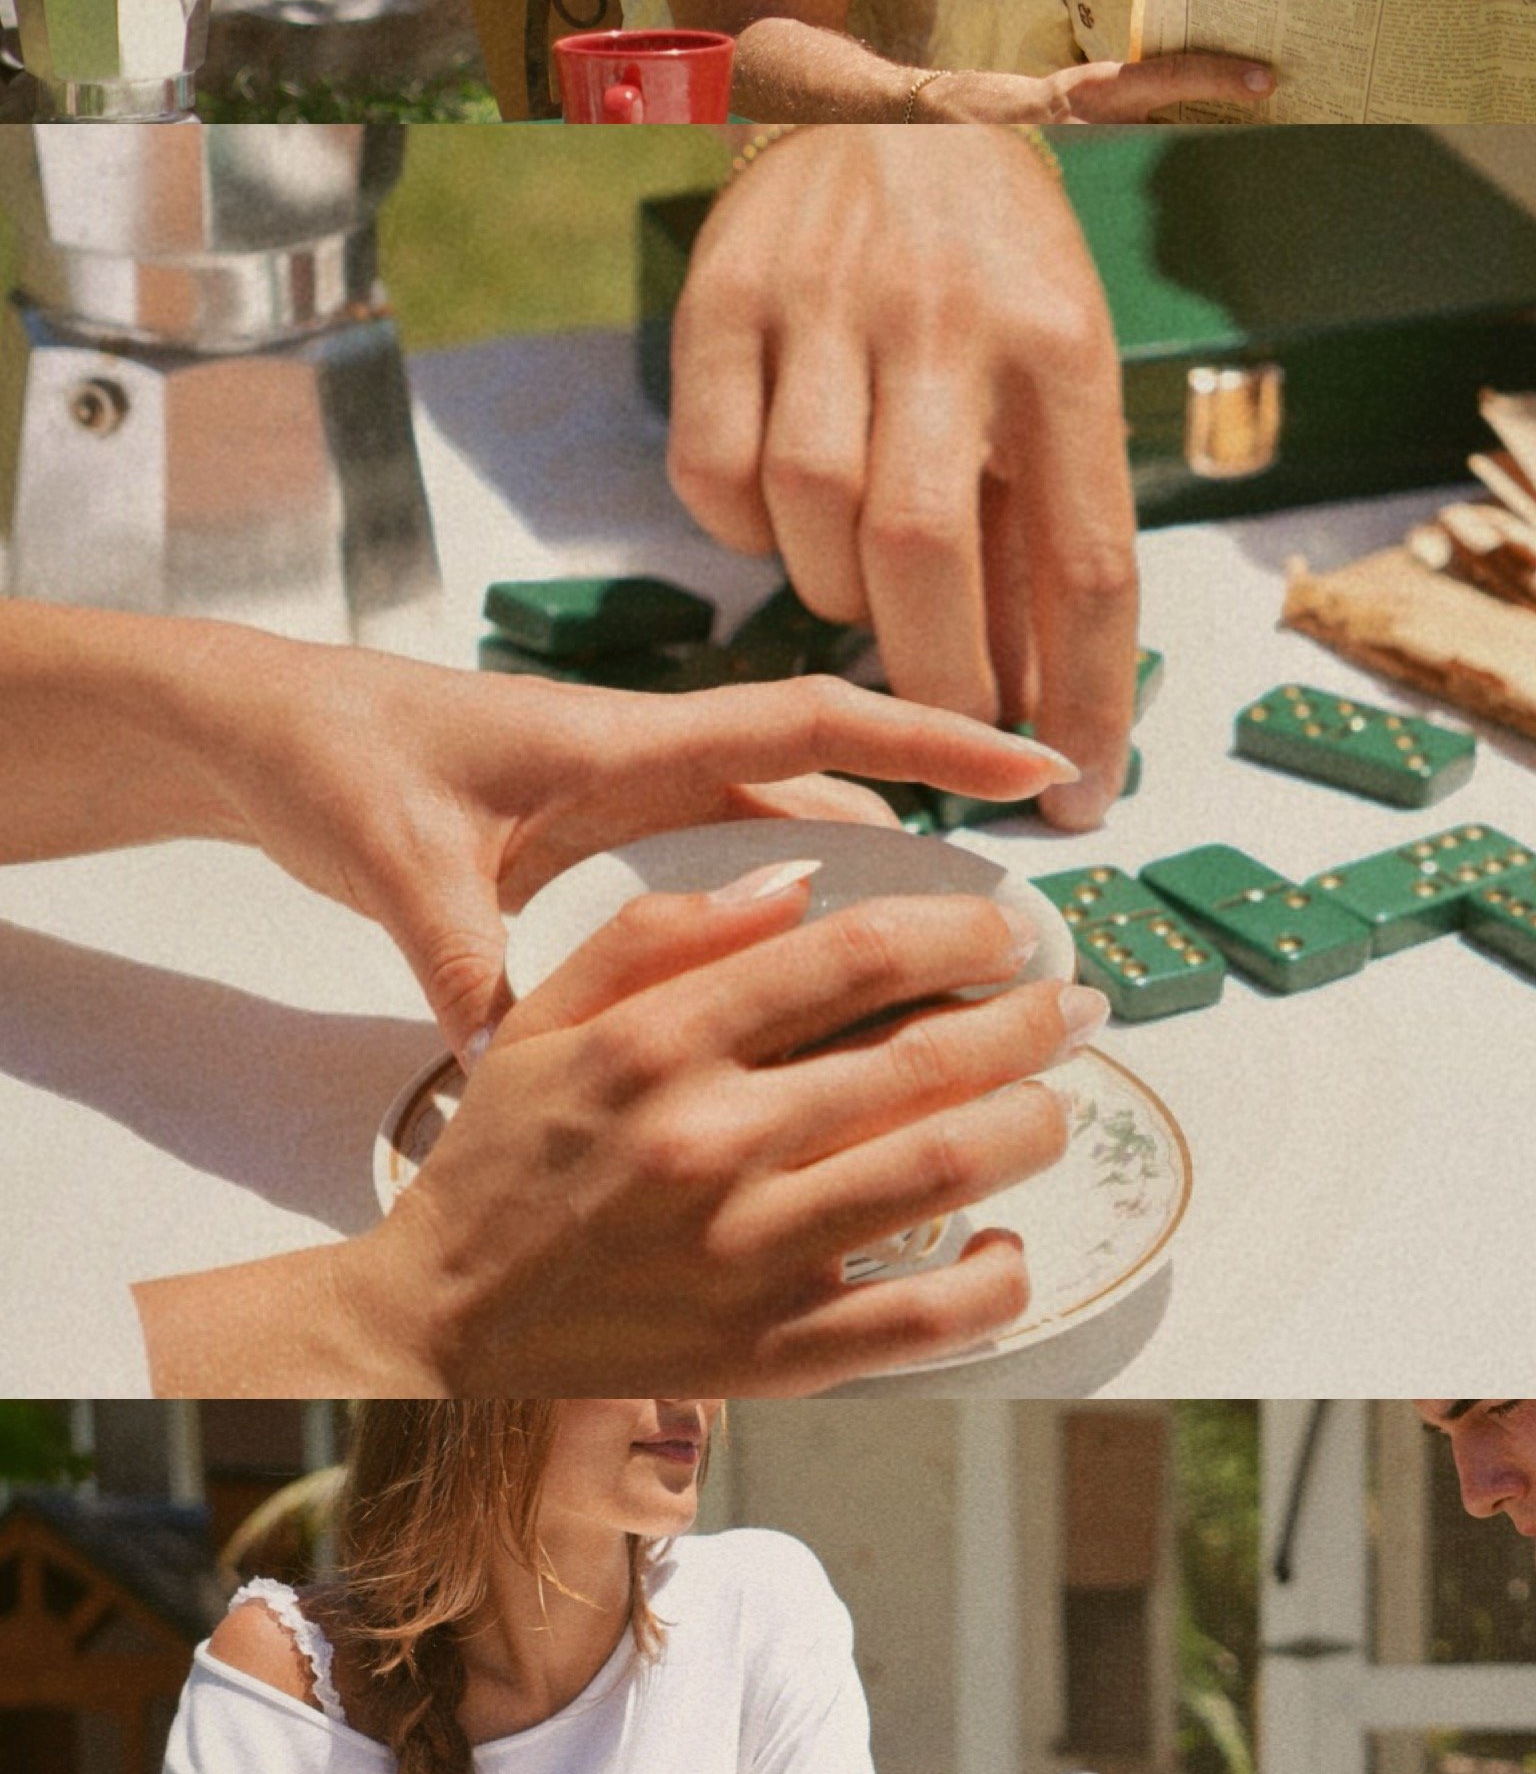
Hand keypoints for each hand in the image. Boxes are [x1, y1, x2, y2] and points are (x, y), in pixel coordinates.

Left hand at [170, 640, 1076, 1063]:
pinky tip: (815, 981)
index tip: (1033, 762)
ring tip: (946, 959)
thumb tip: (511, 1052)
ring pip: (783, 832)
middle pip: (827, 783)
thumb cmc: (335, 763)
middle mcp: (649, 760)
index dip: (933, 738)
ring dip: (864, 877)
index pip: (814, 721)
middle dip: (932, 828)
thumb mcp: (399, 859)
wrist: (264, 732)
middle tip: (1019, 906)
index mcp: (626, 740)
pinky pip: (725, 868)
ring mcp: (629, 797)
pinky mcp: (599, 834)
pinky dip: (784, 909)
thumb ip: (461, 951)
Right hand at [340, 865, 1097, 1398]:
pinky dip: (997, 1278)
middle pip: (931, 1055)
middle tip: (1071, 1007)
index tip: (1005, 932)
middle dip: (1032, 1018)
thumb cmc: (504, 1164)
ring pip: (950, 1166)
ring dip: (1034, 1124)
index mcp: (662, 1044)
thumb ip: (663, 934)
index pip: (857, 955)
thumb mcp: (549, 1017)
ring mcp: (751, 1252)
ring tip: (1052, 1104)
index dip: (961, 931)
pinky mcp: (775, 1350)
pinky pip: (928, 1317)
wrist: (441, 1324)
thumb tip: (801, 880)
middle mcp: (714, 1141)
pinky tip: (1006, 1243)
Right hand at [671, 128, 1160, 824]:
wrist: (892, 110)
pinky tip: (784, 516)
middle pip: (925, 555)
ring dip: (838, 600)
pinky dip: (745, 532)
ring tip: (869, 591)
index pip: (1088, 565)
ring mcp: (824, 306)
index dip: (1086, 700)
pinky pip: (715, 478)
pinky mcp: (722, 300)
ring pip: (811, 522)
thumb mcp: (1062, 380)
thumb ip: (1046, 535)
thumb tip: (1040, 716)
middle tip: (948, 728)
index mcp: (1063, 350)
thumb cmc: (996, 278)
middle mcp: (945, 323)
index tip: (1078, 796)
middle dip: (938, 680)